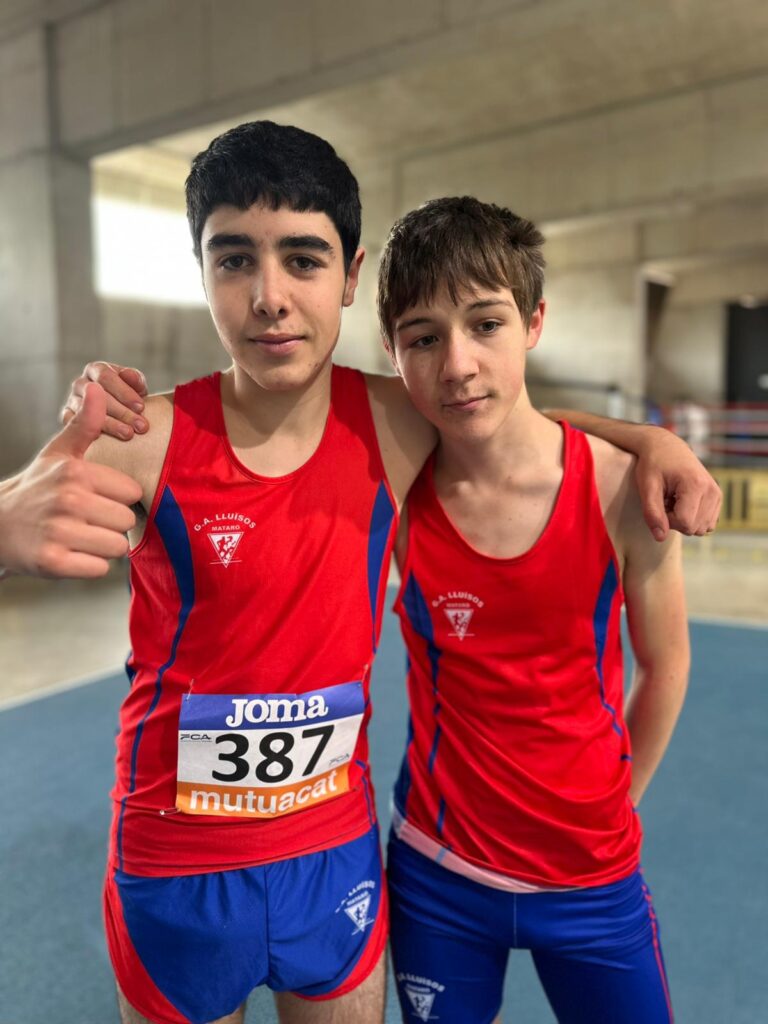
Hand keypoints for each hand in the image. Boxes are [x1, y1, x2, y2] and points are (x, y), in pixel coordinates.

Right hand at [1, 384, 142, 577]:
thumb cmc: (39, 488)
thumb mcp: (59, 453)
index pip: (132, 492)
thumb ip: (86, 424)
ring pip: (117, 546)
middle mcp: (68, 500)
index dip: (118, 498)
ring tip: (79, 537)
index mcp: (76, 473)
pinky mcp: (53, 563)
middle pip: (127, 521)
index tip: (97, 498)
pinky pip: (99, 569)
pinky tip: (71, 554)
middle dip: (111, 524)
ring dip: (102, 546)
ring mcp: (59, 532)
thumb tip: (96, 387)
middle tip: (86, 521)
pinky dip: (89, 566)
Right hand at [61, 361, 148, 440]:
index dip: (124, 392)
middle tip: (140, 426)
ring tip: (128, 434)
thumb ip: (135, 380)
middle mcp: (81, 383)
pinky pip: (76, 426)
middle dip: (122, 412)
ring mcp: (72, 401)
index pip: (106, 377)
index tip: (141, 407)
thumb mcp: (136, 387)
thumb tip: (129, 375)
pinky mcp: (68, 419)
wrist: (119, 415)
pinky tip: (107, 441)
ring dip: (110, 425)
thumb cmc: (129, 398)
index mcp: (96, 370)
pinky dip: (92, 434)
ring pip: (87, 413)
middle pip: (97, 396)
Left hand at [634, 427, 720, 539]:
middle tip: (665, 501)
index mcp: (696, 485)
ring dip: (684, 520)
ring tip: (673, 500)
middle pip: (694, 528)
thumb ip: (652, 513)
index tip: (659, 504)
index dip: (667, 521)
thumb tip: (660, 538)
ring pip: (702, 529)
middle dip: (675, 521)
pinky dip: (693, 518)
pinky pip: (707, 523)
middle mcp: (712, 490)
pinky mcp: (717, 497)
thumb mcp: (647, 487)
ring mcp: (717, 493)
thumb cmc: (653, 464)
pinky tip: (682, 502)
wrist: (665, 446)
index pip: (685, 523)